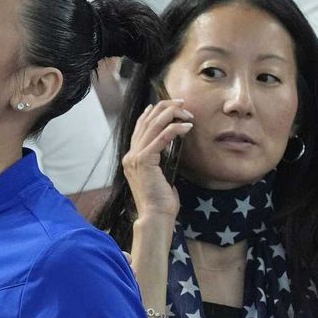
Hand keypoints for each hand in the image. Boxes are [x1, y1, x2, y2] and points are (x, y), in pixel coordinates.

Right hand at [121, 98, 193, 221]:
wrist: (155, 215)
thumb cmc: (160, 201)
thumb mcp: (159, 176)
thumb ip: (160, 161)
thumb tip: (170, 148)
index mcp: (131, 158)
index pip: (140, 128)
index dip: (153, 113)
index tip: (167, 104)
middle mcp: (130, 155)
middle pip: (146, 121)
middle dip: (164, 107)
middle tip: (181, 102)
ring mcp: (135, 157)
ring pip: (153, 125)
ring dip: (172, 114)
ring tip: (187, 111)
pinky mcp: (144, 160)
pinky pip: (162, 137)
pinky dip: (175, 128)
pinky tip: (188, 126)